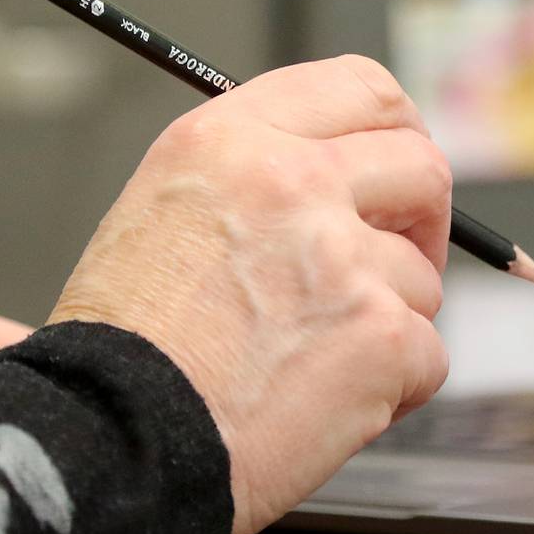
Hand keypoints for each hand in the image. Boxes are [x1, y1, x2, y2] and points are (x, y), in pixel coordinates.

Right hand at [47, 54, 451, 533]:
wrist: (107, 444)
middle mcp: (292, 182)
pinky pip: (426, 357)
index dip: (398, 130)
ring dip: (386, 323)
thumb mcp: (165, 212)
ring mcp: (343, 258)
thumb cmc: (125, 351)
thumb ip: (258, 180)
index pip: (361, 89)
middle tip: (392, 267)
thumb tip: (348, 180)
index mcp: (231, 141)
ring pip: (422, 279)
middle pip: (421, 167)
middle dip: (422, 222)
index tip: (400, 173)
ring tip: (307, 365)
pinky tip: (323, 405)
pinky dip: (391, 390)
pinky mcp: (380, 334)